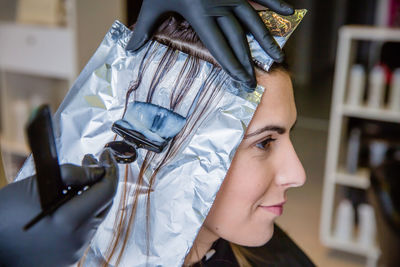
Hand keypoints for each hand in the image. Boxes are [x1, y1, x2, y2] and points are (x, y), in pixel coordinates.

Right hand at [0, 149, 117, 266]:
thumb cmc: (6, 213)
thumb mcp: (39, 184)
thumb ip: (73, 174)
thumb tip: (98, 169)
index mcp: (70, 221)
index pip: (107, 190)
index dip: (110, 169)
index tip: (106, 155)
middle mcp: (77, 240)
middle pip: (105, 204)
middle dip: (101, 180)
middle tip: (91, 162)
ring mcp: (74, 251)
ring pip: (95, 217)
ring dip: (91, 197)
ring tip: (78, 181)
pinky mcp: (67, 258)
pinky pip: (83, 231)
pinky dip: (81, 214)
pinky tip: (69, 203)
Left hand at [126, 0, 293, 90]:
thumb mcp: (152, 3)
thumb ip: (143, 27)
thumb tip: (131, 49)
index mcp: (199, 15)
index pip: (218, 47)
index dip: (231, 66)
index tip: (241, 81)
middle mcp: (219, 7)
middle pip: (237, 40)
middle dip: (247, 62)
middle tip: (255, 82)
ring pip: (252, 20)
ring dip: (265, 40)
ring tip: (278, 58)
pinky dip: (273, 1)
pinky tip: (288, 12)